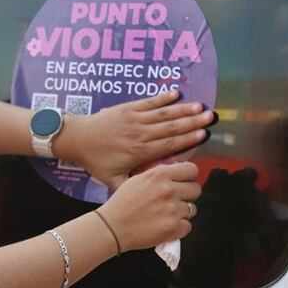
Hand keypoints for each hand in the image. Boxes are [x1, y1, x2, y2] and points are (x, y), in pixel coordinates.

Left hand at [53, 90, 214, 189]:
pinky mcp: (126, 108)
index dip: (189, 139)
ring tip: (200, 106)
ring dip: (183, 109)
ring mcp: (134, 118)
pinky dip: (162, 97)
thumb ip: (132, 188)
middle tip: (211, 117)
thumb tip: (153, 195)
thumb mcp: (112, 181)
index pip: (170, 144)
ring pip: (163, 113)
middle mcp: (140, 133)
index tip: (205, 134)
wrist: (77, 138)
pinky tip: (176, 93)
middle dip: (192, 122)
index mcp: (140, 152)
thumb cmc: (95, 161)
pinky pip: (148, 102)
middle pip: (171, 127)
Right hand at [96, 162, 201, 251]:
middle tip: (175, 200)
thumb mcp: (138, 179)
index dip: (189, 177)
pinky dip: (178, 228)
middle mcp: (168, 190)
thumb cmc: (122, 203)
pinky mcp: (174, 227)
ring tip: (166, 214)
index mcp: (159, 175)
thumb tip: (178, 175)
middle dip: (187, 195)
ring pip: (192, 209)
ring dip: (182, 212)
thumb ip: (159, 175)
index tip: (184, 182)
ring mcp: (172, 209)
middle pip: (196, 189)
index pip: (192, 170)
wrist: (112, 227)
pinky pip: (187, 226)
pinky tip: (164, 225)